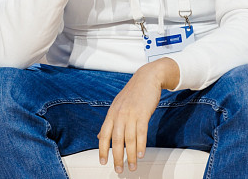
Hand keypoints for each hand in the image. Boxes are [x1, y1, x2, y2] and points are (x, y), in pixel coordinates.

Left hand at [97, 58, 179, 172]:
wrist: (148, 77)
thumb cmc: (134, 93)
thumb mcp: (117, 105)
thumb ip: (110, 122)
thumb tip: (99, 136)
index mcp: (112, 113)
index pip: (104, 135)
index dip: (102, 149)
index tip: (103, 162)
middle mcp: (119, 114)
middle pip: (116, 140)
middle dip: (117, 157)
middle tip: (119, 169)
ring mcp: (131, 114)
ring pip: (129, 139)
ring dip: (130, 155)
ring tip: (132, 166)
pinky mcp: (143, 113)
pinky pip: (141, 132)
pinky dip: (140, 145)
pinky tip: (140, 154)